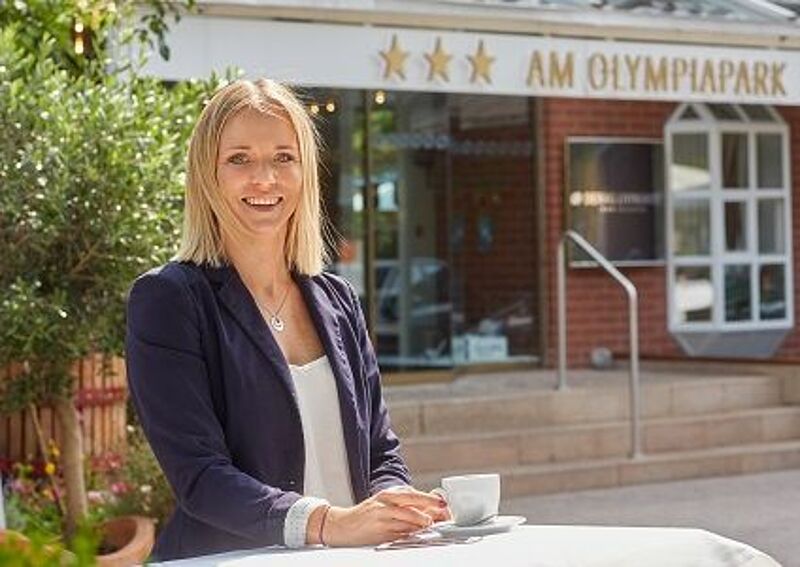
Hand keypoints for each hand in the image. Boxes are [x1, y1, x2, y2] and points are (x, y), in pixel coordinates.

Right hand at [313, 486, 445, 546]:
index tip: (443, 503)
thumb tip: (430, 510)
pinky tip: (417, 533)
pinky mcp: (380, 532)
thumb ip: (405, 506)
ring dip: (422, 522)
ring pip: (408, 519)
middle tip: (443, 510)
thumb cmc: (366, 515)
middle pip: (412, 502)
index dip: (430, 499)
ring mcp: (382, 517)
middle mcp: (385, 503)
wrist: (342, 525)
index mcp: (388, 494)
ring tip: (430, 523)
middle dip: (430, 506)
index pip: (413, 494)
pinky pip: (400, 533)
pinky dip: (411, 533)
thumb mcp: (384, 504)